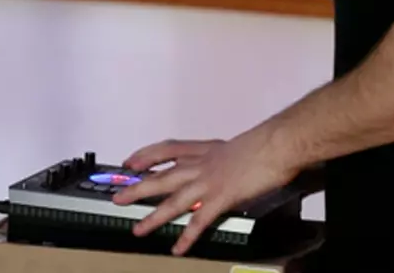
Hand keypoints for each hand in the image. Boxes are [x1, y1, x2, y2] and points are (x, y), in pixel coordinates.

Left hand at [113, 129, 299, 255]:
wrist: (275, 145)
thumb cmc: (262, 144)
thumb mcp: (233, 147)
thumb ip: (221, 157)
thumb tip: (218, 166)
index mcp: (203, 150)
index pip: (165, 150)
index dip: (145, 156)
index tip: (130, 162)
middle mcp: (200, 164)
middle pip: (161, 177)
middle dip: (137, 188)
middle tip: (118, 198)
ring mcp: (208, 181)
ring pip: (173, 200)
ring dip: (154, 216)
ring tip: (138, 229)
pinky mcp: (221, 198)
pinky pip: (199, 221)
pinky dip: (187, 236)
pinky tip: (178, 248)